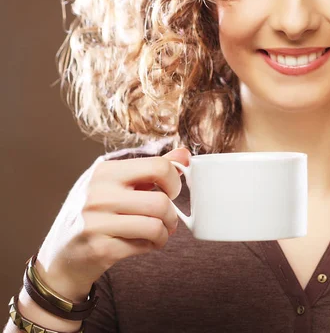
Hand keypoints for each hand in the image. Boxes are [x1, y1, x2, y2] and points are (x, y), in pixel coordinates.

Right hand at [35, 147, 190, 300]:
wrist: (62, 256)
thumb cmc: (96, 215)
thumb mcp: (116, 185)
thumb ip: (151, 169)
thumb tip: (184, 154)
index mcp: (104, 171)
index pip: (159, 167)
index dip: (175, 182)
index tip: (171, 192)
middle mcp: (98, 193)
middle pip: (161, 201)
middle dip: (172, 215)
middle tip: (167, 220)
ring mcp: (96, 222)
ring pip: (156, 226)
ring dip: (164, 234)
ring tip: (157, 234)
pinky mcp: (100, 248)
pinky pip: (144, 245)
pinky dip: (150, 246)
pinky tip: (141, 244)